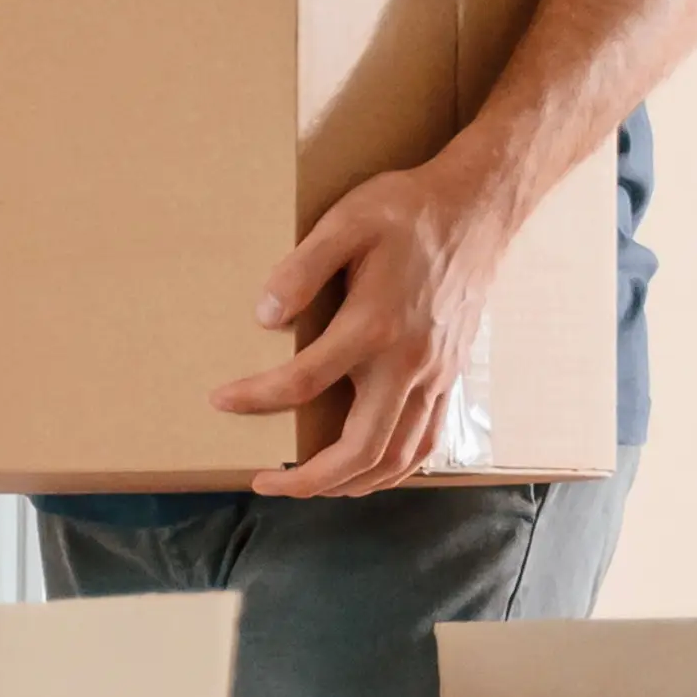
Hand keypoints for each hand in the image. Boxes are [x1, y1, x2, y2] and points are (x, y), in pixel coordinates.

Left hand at [229, 161, 512, 494]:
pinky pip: (428, 440)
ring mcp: (437, 374)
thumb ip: (300, 269)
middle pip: (362, 447)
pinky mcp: (451, 375)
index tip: (220, 400)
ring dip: (353, 483)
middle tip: (264, 485)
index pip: (306, 381)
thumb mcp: (345, 223)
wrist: (476, 209)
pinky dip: (396, 468)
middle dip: (310, 479)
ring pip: (400, 456)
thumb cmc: (405, 212)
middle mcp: (411, 362)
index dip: (257, 398)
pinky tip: (367, 471)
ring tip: (309, 487)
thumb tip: (264, 317)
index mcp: (376, 325)